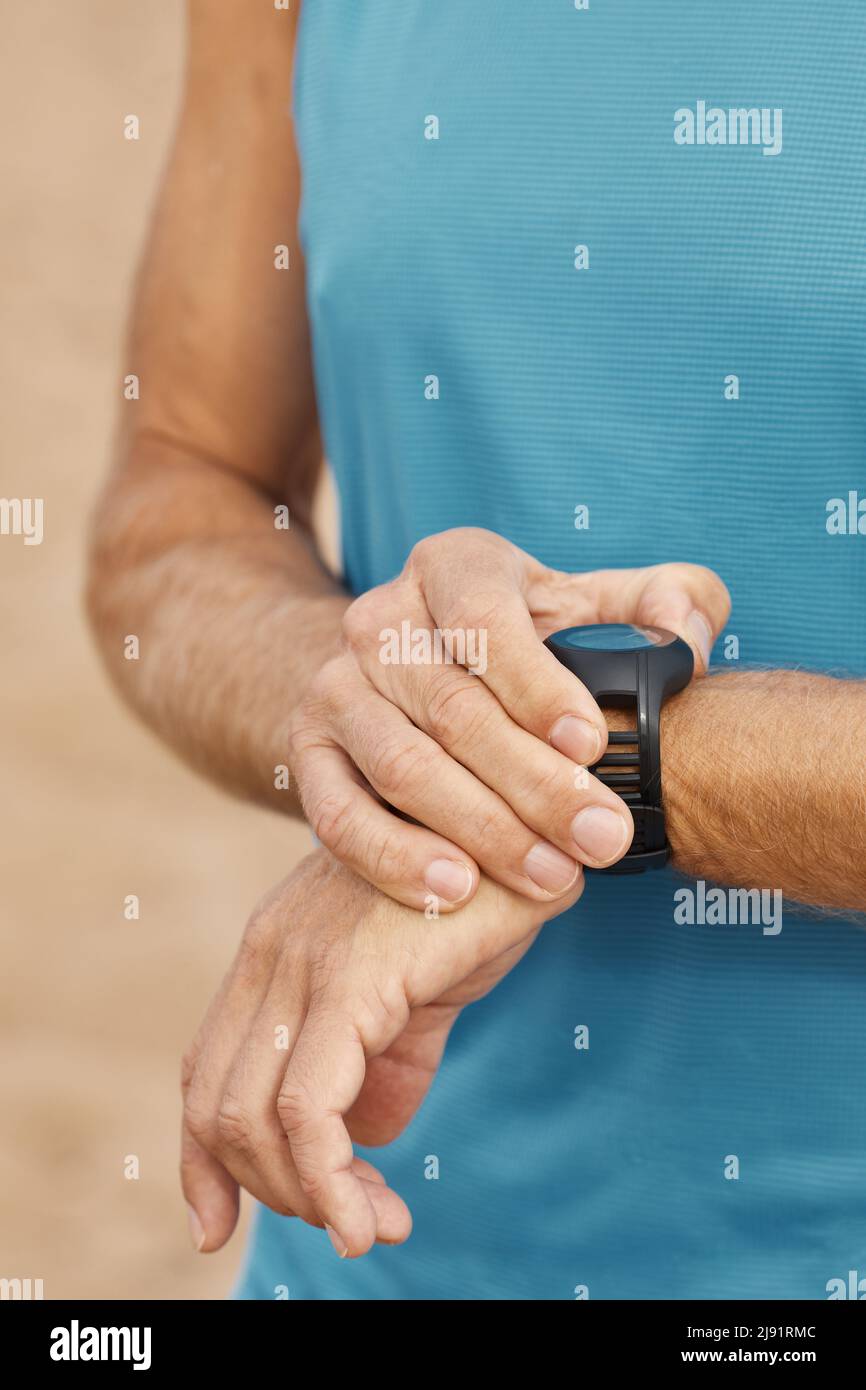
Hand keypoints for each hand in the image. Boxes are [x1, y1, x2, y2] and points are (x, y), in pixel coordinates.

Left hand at [180, 847, 583, 1256]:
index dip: (203, 1160)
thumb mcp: (420, 988)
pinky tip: (373, 1216)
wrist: (533, 826)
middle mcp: (271, 954)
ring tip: (374, 1227)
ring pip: (252, 1118)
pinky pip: (311, 1109)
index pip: (205, 1071)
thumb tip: (367, 1135)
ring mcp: (304, 962)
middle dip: (269, 1192)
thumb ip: (387, 1055)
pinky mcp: (353, 978)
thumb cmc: (479, 898)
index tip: (218, 1227)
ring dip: (307, 1199)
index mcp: (275, 954)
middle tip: (350, 1226)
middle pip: (215, 1105)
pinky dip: (331, 1183)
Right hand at [289, 528, 728, 909]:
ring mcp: (335, 687)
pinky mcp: (307, 752)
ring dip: (480, 830)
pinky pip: (337, 813)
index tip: (592, 745)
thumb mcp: (590, 605)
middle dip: (535, 784)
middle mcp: (378, 619)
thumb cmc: (522, 643)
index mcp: (451, 566)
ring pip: (403, 767)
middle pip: (454, 708)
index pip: (485, 620)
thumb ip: (662, 602)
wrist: (404, 673)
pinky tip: (455, 893)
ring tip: (552, 876)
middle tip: (604, 838)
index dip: (537, 685)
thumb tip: (686, 629)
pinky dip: (393, 857)